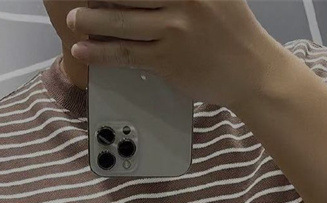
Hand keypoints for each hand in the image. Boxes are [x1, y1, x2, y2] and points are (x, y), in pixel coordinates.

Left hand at [65, 0, 287, 108]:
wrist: (252, 71)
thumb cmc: (232, 32)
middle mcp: (183, 0)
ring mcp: (174, 31)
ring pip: (122, 20)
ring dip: (92, 19)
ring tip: (75, 18)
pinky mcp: (168, 60)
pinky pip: (127, 54)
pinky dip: (102, 52)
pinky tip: (84, 49)